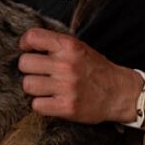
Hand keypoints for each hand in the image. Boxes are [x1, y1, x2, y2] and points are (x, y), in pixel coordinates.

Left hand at [17, 27, 138, 123]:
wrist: (120, 93)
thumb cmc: (97, 70)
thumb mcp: (80, 48)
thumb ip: (56, 45)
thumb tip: (28, 44)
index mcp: (69, 46)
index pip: (33, 37)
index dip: (26, 44)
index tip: (29, 50)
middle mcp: (66, 65)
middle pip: (24, 63)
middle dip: (30, 69)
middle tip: (40, 73)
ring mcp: (66, 87)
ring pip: (27, 85)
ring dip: (34, 88)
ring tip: (46, 88)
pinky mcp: (66, 107)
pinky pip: (36, 105)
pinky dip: (41, 104)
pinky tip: (51, 101)